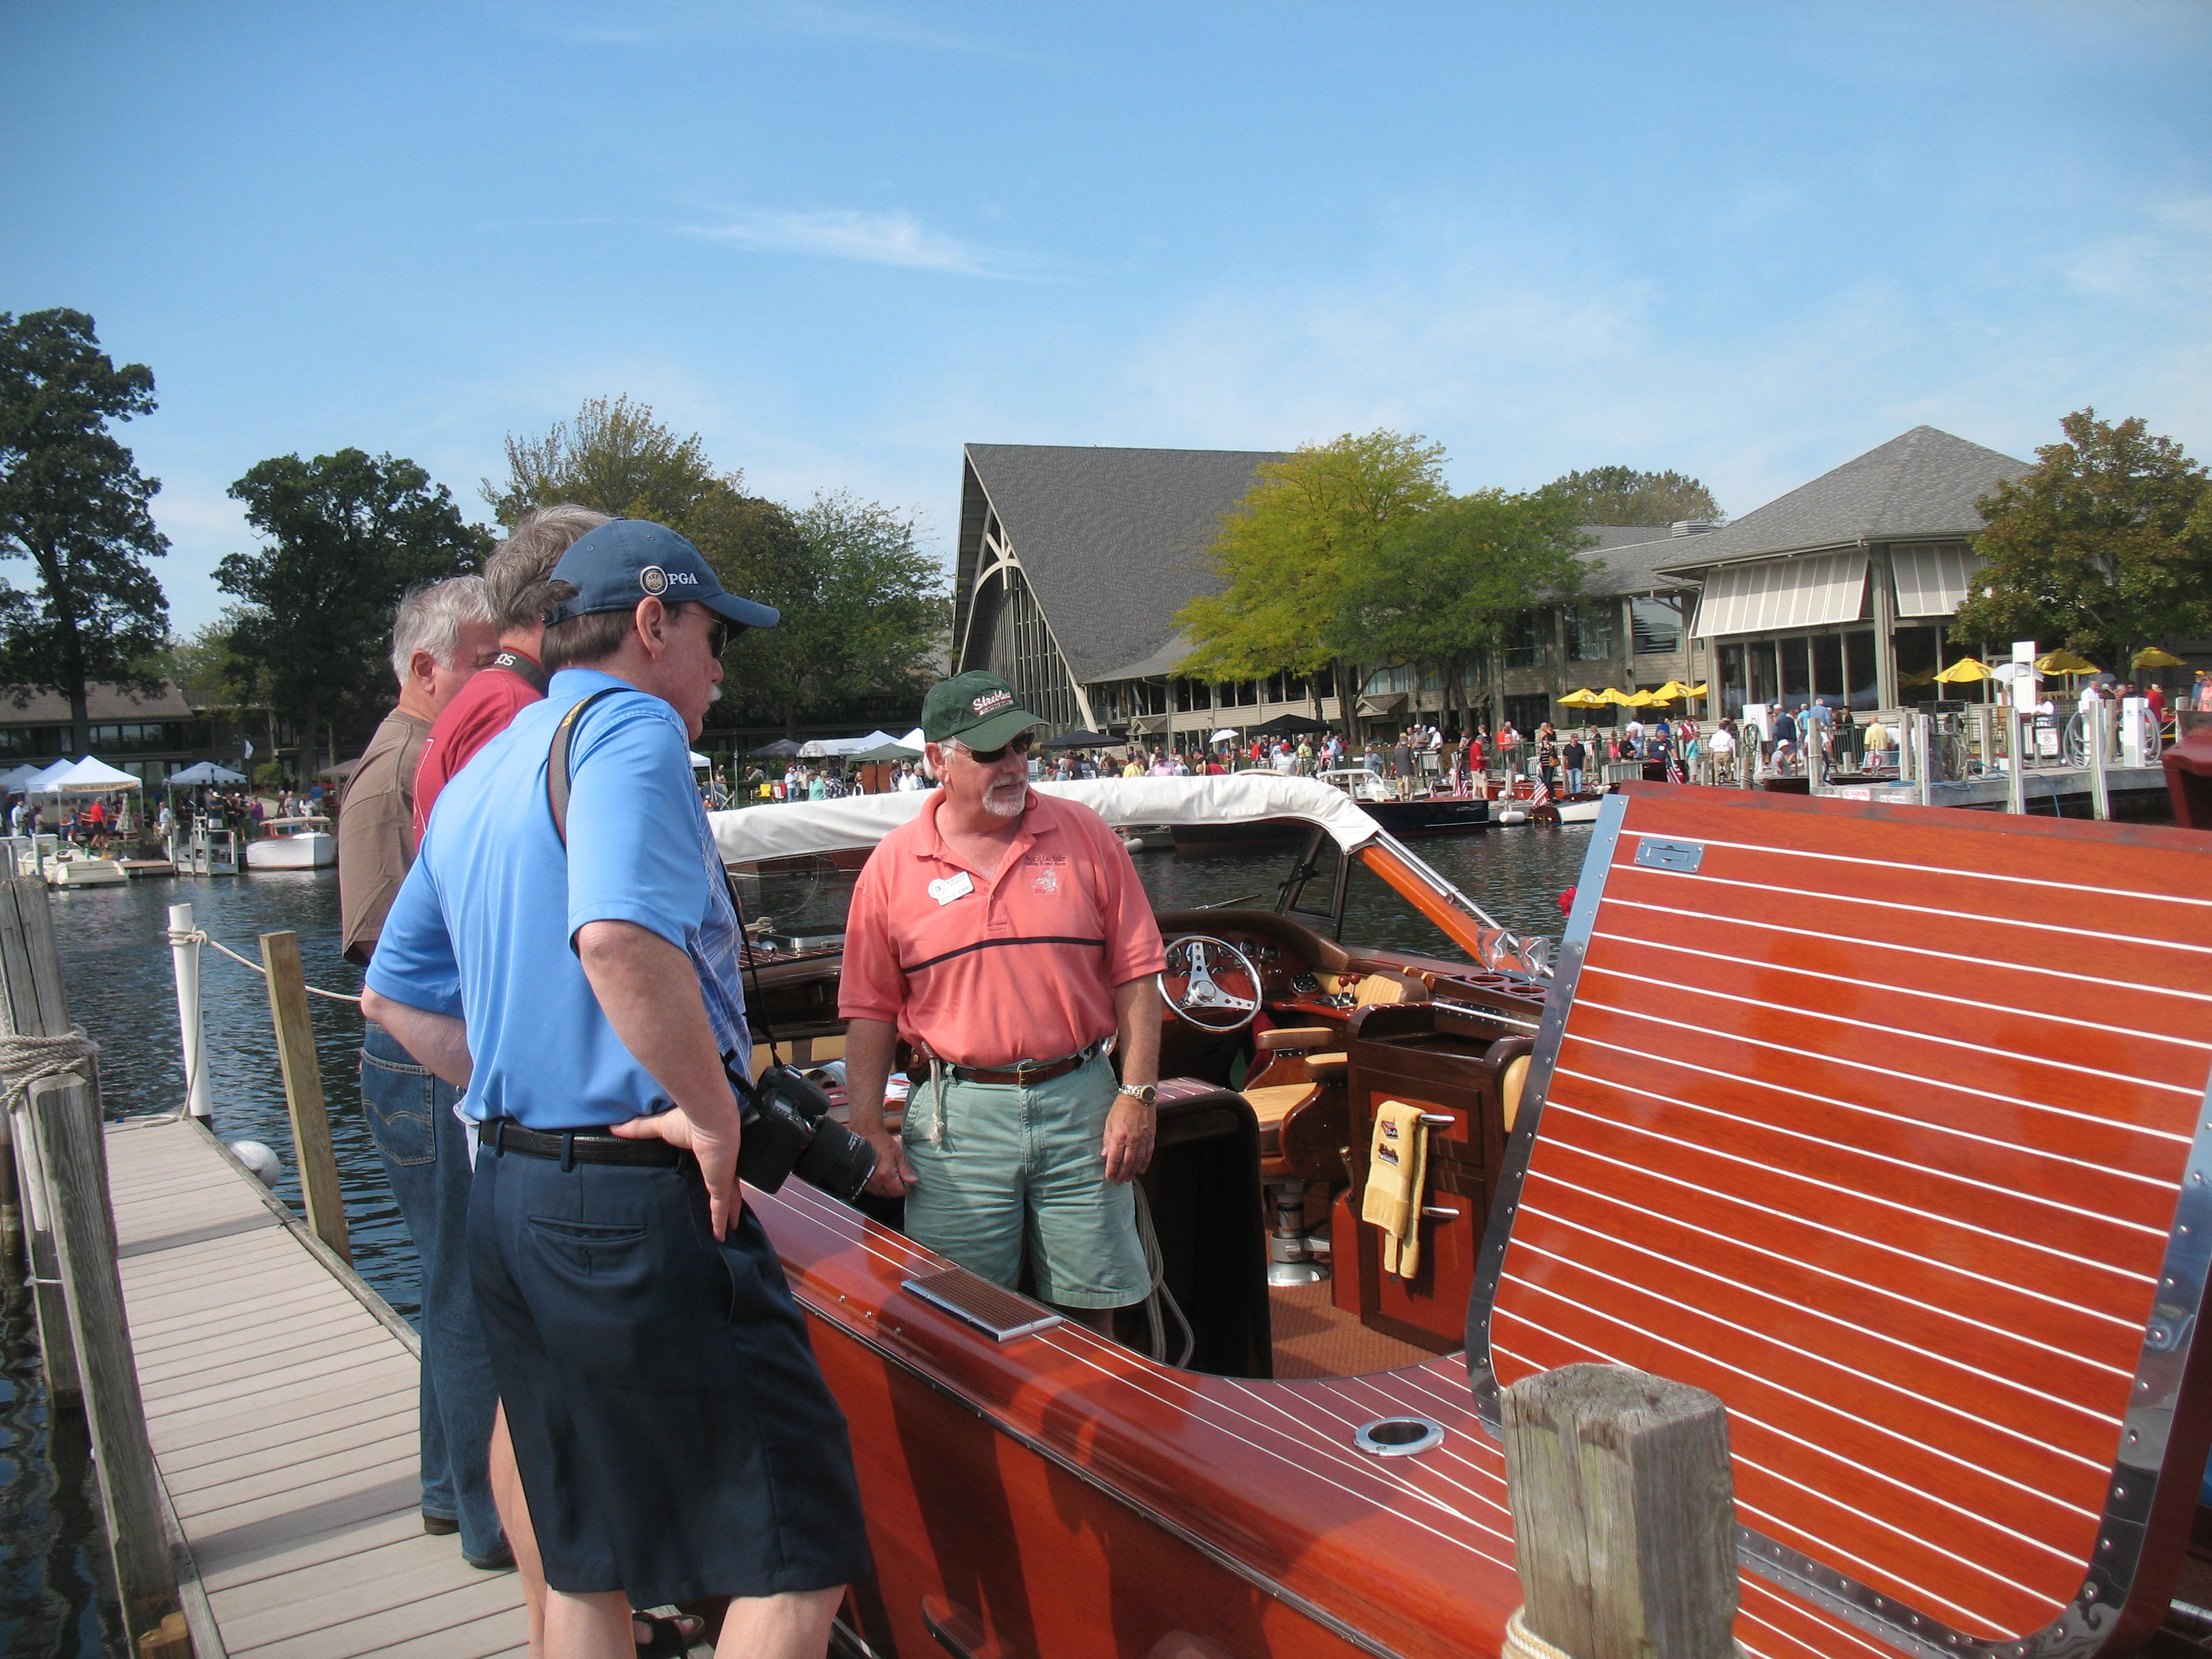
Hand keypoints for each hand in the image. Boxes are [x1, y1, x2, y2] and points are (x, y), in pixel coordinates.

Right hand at [610, 1106, 743, 1237]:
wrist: (709, 1118)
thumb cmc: (688, 1120)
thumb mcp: (660, 1127)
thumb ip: (639, 1130)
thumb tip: (613, 1128)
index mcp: (709, 1154)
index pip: (715, 1170)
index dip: (716, 1180)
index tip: (713, 1188)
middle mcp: (720, 1168)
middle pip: (728, 1189)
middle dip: (730, 1201)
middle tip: (728, 1215)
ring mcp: (723, 1178)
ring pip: (730, 1202)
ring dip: (731, 1215)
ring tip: (730, 1229)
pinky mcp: (721, 1186)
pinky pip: (721, 1209)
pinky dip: (720, 1223)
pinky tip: (720, 1237)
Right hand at [860, 1128, 916, 1197]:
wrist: (867, 1134)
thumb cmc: (883, 1142)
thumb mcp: (898, 1155)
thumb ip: (905, 1170)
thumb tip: (913, 1181)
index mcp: (886, 1175)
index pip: (897, 1191)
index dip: (904, 1191)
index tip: (908, 1188)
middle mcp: (876, 1180)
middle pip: (888, 1194)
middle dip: (896, 1191)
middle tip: (901, 1184)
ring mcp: (867, 1180)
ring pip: (879, 1193)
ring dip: (887, 1190)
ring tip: (892, 1182)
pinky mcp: (861, 1177)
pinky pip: (871, 1189)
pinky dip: (878, 1187)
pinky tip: (882, 1180)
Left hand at [1102, 1097, 1155, 1183]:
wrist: (1139, 1097)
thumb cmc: (1121, 1108)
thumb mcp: (1109, 1122)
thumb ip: (1107, 1140)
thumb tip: (1105, 1155)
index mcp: (1119, 1135)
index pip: (1114, 1158)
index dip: (1112, 1170)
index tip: (1109, 1178)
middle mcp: (1132, 1139)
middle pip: (1126, 1162)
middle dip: (1122, 1174)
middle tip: (1118, 1183)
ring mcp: (1143, 1139)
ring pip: (1138, 1160)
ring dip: (1133, 1172)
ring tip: (1128, 1179)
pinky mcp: (1151, 1137)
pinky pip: (1148, 1153)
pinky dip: (1145, 1163)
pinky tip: (1141, 1170)